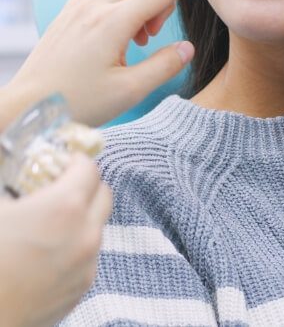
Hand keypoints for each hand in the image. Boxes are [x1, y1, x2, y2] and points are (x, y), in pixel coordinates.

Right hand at [0, 154, 111, 326]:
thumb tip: (22, 172)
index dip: (75, 161)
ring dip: (83, 216)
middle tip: (62, 187)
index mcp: (65, 207)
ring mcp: (87, 264)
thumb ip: (13, 181)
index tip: (62, 163)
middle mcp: (86, 234)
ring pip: (98, 225)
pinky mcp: (82, 288)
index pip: (90, 168)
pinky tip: (50, 250)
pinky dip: (77, 245)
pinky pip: (89, 255)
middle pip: (104, 194)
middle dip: (86, 185)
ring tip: (52, 222)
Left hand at [3, 0, 217, 126]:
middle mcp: (95, 6)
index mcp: (113, 23)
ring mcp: (78, 6)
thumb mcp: (129, 91)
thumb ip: (164, 65)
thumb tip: (187, 48)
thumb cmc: (77, 103)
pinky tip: (112, 31)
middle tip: (151, 36)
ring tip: (132, 36)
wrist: (27, 108)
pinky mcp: (67, 13)